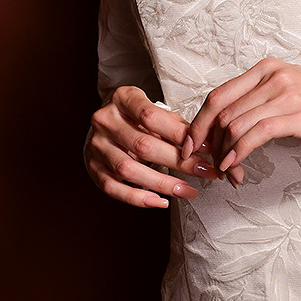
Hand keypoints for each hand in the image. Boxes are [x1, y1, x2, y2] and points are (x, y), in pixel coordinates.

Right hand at [84, 85, 219, 209]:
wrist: (105, 121)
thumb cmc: (136, 116)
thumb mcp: (154, 109)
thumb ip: (176, 125)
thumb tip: (206, 144)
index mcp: (122, 99)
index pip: (151, 117)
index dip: (181, 135)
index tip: (207, 148)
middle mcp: (105, 121)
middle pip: (143, 145)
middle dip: (179, 162)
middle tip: (205, 171)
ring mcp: (96, 146)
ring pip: (128, 170)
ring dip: (162, 184)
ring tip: (188, 191)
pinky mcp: (93, 168)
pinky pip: (113, 188)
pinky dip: (138, 198)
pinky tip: (161, 201)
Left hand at [187, 60, 300, 183]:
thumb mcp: (287, 93)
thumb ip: (257, 102)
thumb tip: (224, 128)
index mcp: (266, 69)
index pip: (218, 95)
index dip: (198, 123)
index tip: (190, 144)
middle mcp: (273, 77)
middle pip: (222, 112)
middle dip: (209, 144)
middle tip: (209, 165)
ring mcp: (287, 94)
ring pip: (236, 125)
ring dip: (224, 154)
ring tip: (226, 171)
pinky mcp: (300, 115)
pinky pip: (257, 134)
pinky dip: (240, 152)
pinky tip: (235, 165)